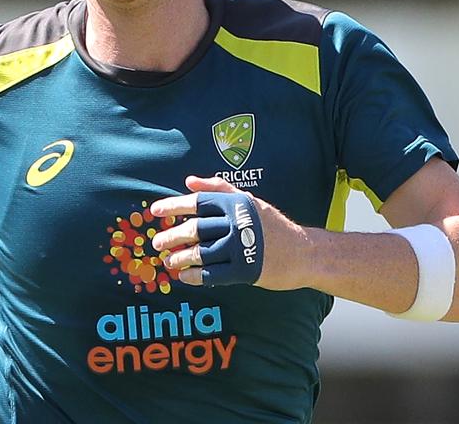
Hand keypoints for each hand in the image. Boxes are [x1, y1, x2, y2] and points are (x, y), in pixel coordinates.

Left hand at [150, 176, 303, 289]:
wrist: (303, 252)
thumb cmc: (273, 226)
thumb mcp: (250, 201)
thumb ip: (219, 189)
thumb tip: (189, 181)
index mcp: (237, 204)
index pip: (198, 202)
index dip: (173, 206)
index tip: (154, 212)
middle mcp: (238, 223)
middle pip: (195, 229)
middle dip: (171, 236)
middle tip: (157, 243)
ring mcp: (241, 247)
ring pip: (200, 253)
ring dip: (179, 258)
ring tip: (169, 262)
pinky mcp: (245, 270)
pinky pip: (211, 274)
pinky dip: (193, 276)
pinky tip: (184, 277)